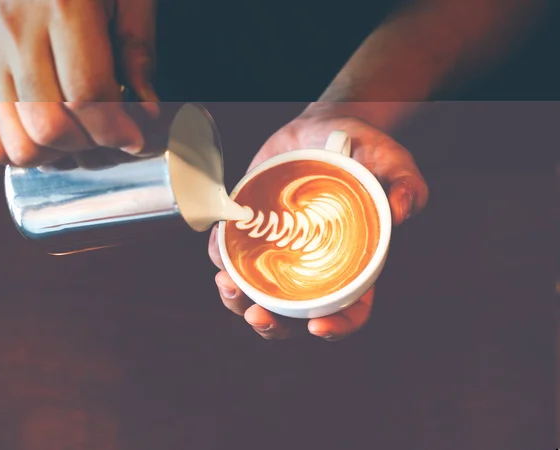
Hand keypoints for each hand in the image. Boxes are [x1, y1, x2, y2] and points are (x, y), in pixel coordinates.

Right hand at [0, 0, 159, 166]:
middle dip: (92, 145)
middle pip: (49, 126)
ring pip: (16, 138)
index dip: (117, 130)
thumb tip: (148, 109)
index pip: (88, 97)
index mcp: (63, 6)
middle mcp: (18, 31)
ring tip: (87, 138)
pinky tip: (54, 139)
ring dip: (59, 154)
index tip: (138, 139)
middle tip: (117, 136)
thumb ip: (138, 47)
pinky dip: (25, 148)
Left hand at [208, 106, 428, 340]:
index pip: (350, 309)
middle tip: (257, 314)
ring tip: (227, 284)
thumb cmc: (363, 153)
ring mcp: (281, 252)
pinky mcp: (256, 232)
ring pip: (257, 292)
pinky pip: (234, 255)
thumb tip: (402, 212)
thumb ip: (406, 185)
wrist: (323, 129)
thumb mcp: (392, 163)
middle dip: (272, 324)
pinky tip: (220, 241)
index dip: (338, 327)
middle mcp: (314, 266)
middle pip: (293, 315)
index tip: (318, 327)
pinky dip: (221, 256)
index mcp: (352, 264)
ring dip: (237, 300)